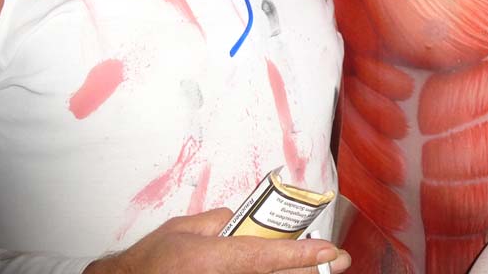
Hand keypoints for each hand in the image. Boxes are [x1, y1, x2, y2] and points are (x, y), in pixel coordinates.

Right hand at [84, 208, 350, 273]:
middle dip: (308, 269)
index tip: (329, 250)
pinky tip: (289, 272)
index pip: (267, 256)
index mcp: (213, 259)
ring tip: (315, 266)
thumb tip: (246, 220)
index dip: (302, 254)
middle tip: (337, 261)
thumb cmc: (151, 260)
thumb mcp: (184, 228)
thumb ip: (220, 220)